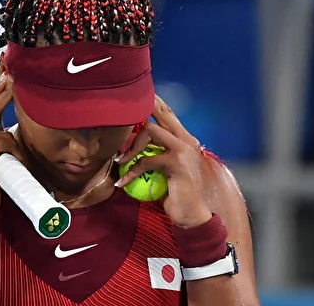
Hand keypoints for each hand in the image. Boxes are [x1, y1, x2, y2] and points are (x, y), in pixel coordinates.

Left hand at [115, 94, 211, 227]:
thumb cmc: (176, 193)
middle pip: (162, 114)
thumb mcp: (166, 168)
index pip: (169, 114)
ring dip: (132, 146)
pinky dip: (131, 170)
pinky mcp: (177, 163)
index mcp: (186, 140)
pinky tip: (122, 182)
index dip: (155, 103)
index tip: (140, 97)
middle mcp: (187, 140)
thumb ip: (157, 153)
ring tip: (121, 161)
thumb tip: (134, 142)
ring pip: (151, 131)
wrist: (192, 215)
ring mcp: (184, 150)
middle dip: (143, 109)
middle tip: (125, 110)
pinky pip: (147, 160)